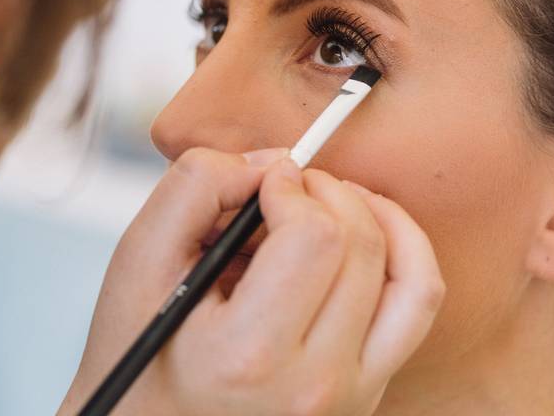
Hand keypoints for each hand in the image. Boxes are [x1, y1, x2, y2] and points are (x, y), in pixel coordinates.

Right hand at [61, 148, 445, 414]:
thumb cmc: (139, 354)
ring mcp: (351, 396)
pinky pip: (415, 311)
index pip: (312, 236)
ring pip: (411, 278)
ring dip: (377, 216)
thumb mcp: (139, 262)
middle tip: (288, 185)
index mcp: (250, 354)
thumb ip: (194, 190)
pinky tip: (366, 233)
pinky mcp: (368, 395)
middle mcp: (314, 384)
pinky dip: (404, 256)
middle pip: (362, 247)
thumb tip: (269, 162)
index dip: (290, 186)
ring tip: (333, 201)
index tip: (264, 180)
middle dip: (327, 193)